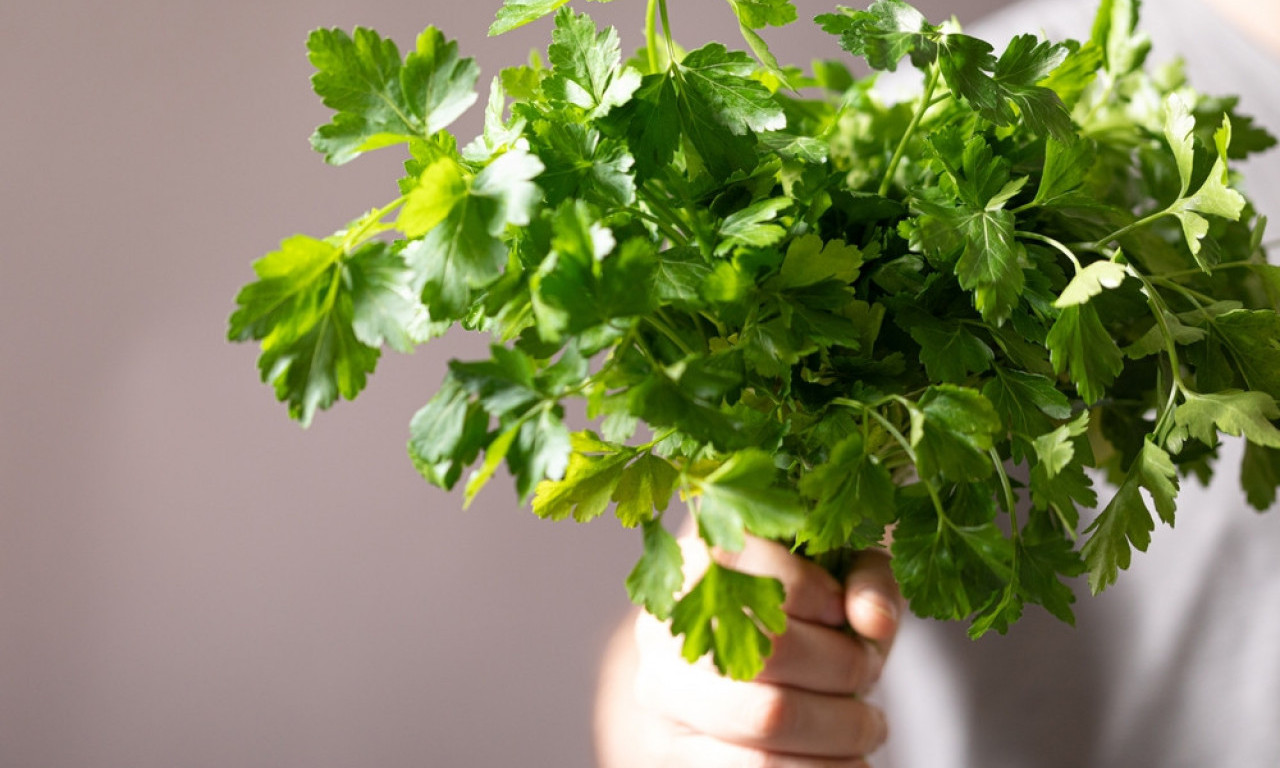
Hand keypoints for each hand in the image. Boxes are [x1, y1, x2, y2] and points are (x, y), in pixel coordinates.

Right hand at [595, 533, 904, 767]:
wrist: (732, 674)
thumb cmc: (799, 614)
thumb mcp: (838, 574)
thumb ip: (864, 579)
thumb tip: (874, 623)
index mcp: (692, 563)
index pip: (742, 564)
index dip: (810, 589)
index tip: (841, 610)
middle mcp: (662, 626)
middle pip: (767, 647)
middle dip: (841, 665)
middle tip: (866, 670)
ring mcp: (663, 694)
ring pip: (767, 718)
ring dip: (842, 726)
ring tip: (866, 723)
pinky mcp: (675, 753)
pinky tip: (848, 758)